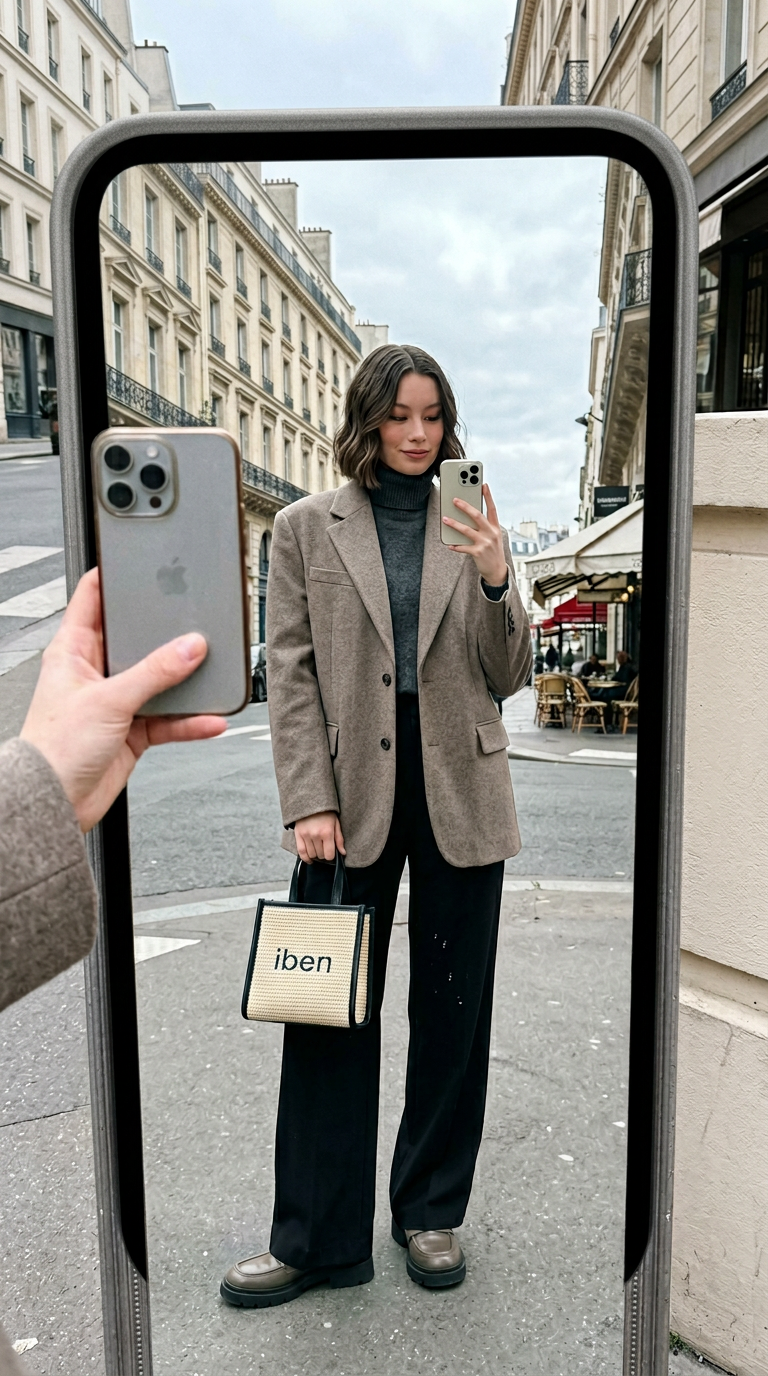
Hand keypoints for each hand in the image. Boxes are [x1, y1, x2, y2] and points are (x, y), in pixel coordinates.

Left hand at [20, 568, 225, 831]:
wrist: (55, 802)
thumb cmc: (55, 747)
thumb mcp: (108, 699)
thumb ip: (154, 672)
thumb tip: (190, 646)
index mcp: (73, 650)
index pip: (92, 598)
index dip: (113, 576)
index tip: (138, 560)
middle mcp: (95, 671)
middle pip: (137, 639)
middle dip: (166, 633)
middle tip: (195, 618)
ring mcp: (116, 701)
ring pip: (159, 681)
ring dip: (185, 682)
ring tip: (213, 674)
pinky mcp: (132, 731)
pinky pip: (169, 719)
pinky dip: (190, 720)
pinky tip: (210, 719)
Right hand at [294, 811, 345, 863]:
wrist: (311, 801)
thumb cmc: (326, 812)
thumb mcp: (336, 823)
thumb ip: (339, 839)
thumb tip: (343, 853)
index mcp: (327, 832)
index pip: (329, 855)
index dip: (331, 856)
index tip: (331, 852)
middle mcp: (316, 835)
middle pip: (320, 855)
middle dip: (324, 854)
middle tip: (325, 848)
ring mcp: (306, 835)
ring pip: (311, 854)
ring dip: (316, 855)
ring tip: (318, 849)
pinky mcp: (298, 835)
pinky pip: (301, 852)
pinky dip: (305, 858)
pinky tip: (309, 859)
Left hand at [442, 483, 508, 585]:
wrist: (497, 571)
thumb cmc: (492, 551)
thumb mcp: (493, 537)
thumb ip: (483, 527)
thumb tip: (466, 516)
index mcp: (495, 527)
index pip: (492, 508)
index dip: (488, 496)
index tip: (483, 485)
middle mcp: (491, 533)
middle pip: (477, 516)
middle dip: (465, 506)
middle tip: (454, 500)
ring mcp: (485, 543)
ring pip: (467, 530)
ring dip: (454, 524)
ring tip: (445, 519)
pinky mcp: (478, 553)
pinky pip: (463, 547)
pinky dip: (455, 546)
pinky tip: (450, 545)